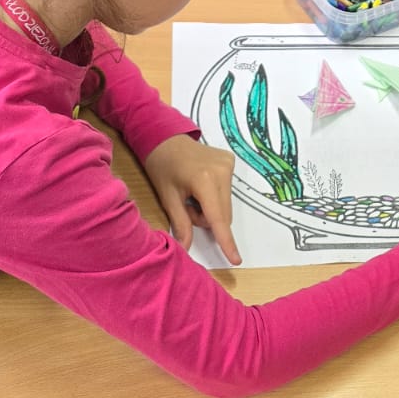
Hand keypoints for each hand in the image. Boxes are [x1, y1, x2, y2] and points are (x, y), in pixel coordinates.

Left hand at [144, 134, 240, 264]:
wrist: (166, 138)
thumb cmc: (162, 167)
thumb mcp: (168, 197)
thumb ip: (180, 223)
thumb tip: (186, 248)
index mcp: (204, 180)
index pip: (217, 218)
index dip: (225, 241)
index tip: (236, 259)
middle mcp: (222, 171)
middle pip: (223, 213)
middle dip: (206, 219)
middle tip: (186, 207)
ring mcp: (229, 165)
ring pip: (225, 205)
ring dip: (210, 208)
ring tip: (192, 195)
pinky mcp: (231, 161)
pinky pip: (226, 192)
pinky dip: (214, 196)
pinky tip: (200, 184)